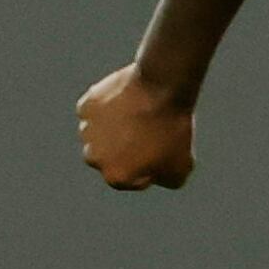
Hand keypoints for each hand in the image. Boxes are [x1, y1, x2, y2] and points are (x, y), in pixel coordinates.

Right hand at [77, 64, 195, 189]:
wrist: (161, 88)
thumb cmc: (171, 129)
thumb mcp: (182, 166)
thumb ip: (166, 180)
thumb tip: (157, 176)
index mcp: (115, 177)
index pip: (130, 179)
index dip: (147, 165)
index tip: (159, 149)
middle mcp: (95, 158)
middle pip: (108, 158)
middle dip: (122, 149)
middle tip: (146, 131)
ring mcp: (87, 132)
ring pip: (96, 135)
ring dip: (110, 129)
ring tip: (135, 114)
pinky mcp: (86, 107)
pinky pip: (92, 111)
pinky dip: (103, 107)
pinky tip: (124, 100)